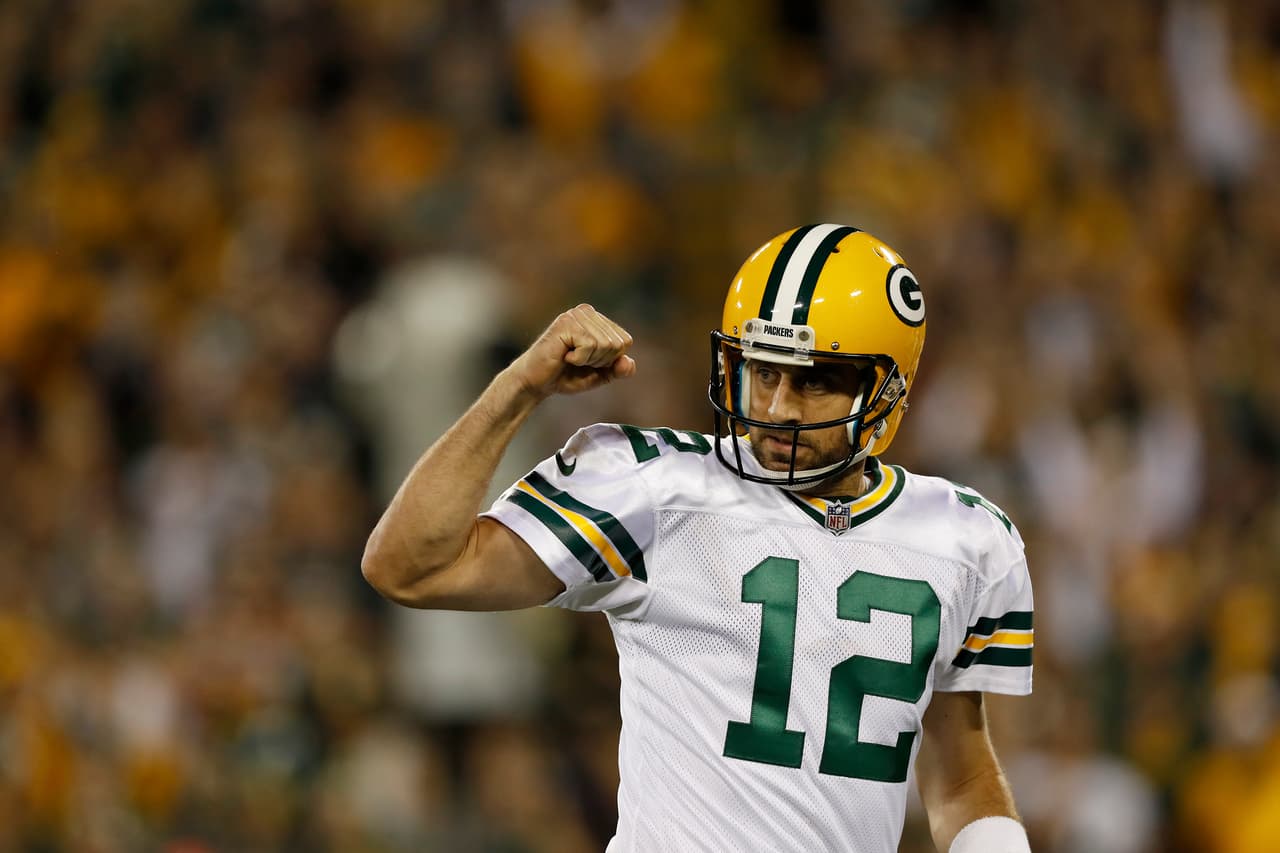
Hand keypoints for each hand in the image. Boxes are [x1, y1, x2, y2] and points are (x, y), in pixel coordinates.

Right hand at [507, 304, 636, 399]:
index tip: (589, 361)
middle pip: (617, 343)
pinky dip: (579, 359)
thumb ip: (618, 370)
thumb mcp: (599, 375)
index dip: (610, 360)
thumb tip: (629, 362)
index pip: (625, 341)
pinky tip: (564, 356)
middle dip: (600, 361)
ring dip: (588, 360)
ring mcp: (575, 315)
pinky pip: (590, 345)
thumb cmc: (565, 376)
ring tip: (570, 358)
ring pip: (605, 344)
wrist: (535, 382)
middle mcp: (587, 312)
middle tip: (578, 361)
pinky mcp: (566, 323)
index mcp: (597, 320)